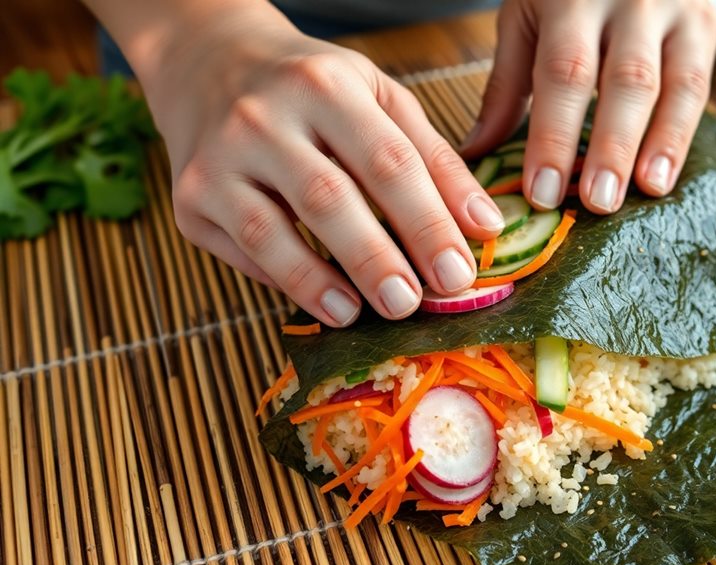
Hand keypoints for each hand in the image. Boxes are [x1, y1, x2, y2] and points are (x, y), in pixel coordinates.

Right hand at [137, 5, 504, 326]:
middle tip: (414, 304)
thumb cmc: (311, 87)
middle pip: (328, 198)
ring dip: (318, 281)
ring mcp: (218, 160)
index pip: (387, 161)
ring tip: (362, 313)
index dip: (428, 221)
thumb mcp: (379, 98)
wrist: (210, 60)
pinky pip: (241, 251)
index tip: (461, 272)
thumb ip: (433, 158)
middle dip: (376, 258)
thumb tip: (485, 225)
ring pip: (269, 232)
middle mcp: (262, 117)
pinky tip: (324, 303)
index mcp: (325, 85)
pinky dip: (285, 281)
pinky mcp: (189, 199)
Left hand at [462, 0, 715, 213]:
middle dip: (612, 147)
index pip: (564, 71)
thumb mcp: (525, 17)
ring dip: (662, 144)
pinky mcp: (705, 23)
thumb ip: (507, 85)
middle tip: (598, 202)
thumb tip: (477, 154)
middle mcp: (630, 0)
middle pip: (625, 81)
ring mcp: (674, 9)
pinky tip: (665, 173)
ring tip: (647, 191)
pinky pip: (699, 85)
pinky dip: (684, 133)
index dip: (554, 136)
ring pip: (676, 83)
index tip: (543, 191)